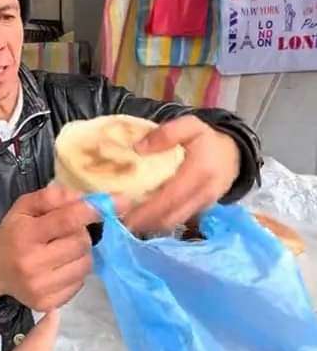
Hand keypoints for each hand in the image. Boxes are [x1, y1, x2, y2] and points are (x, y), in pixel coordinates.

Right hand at [0, 185, 103, 310]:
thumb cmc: (13, 232)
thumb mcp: (25, 206)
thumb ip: (52, 197)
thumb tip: (85, 199)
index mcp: (25, 234)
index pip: (67, 220)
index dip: (94, 211)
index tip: (119, 202)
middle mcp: (31, 263)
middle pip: (81, 242)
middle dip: (81, 233)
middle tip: (67, 233)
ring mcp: (39, 287)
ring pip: (85, 264)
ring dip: (81, 254)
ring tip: (63, 250)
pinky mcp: (46, 304)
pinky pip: (80, 284)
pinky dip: (76, 273)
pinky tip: (60, 267)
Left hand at [124, 116, 240, 233]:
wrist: (235, 154)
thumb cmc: (208, 139)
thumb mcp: (191, 125)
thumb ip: (166, 133)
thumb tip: (137, 149)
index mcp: (198, 173)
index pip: (169, 198)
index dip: (144, 210)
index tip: (120, 211)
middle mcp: (202, 195)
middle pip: (168, 217)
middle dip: (141, 222)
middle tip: (115, 219)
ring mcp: (202, 207)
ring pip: (172, 223)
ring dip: (147, 225)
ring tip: (124, 219)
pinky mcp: (200, 212)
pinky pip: (177, 221)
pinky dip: (157, 221)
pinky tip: (141, 216)